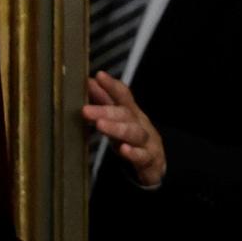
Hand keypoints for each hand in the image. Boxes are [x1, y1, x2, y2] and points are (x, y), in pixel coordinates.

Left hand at [82, 72, 167, 187]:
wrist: (155, 164)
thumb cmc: (132, 138)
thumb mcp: (119, 119)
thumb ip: (105, 101)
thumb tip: (89, 82)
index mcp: (131, 113)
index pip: (123, 96)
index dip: (112, 86)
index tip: (99, 76)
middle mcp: (140, 124)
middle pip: (125, 114)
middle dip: (106, 111)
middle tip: (85, 110)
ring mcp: (147, 142)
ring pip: (134, 133)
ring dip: (118, 128)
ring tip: (101, 125)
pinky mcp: (150, 160)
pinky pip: (143, 156)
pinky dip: (134, 153)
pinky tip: (124, 149)